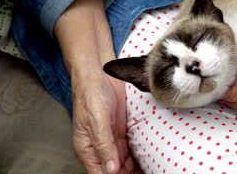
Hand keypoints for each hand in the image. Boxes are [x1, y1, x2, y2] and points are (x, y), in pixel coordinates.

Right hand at [54, 0, 134, 172]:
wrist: (99, 72)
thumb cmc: (90, 93)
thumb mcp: (96, 120)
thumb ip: (103, 145)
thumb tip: (110, 169)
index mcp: (87, 148)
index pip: (100, 173)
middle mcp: (99, 147)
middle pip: (113, 171)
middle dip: (126, 173)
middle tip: (145, 173)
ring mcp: (111, 140)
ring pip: (123, 163)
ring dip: (134, 168)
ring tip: (149, 169)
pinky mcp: (121, 131)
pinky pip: (130, 150)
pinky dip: (137, 156)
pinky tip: (147, 159)